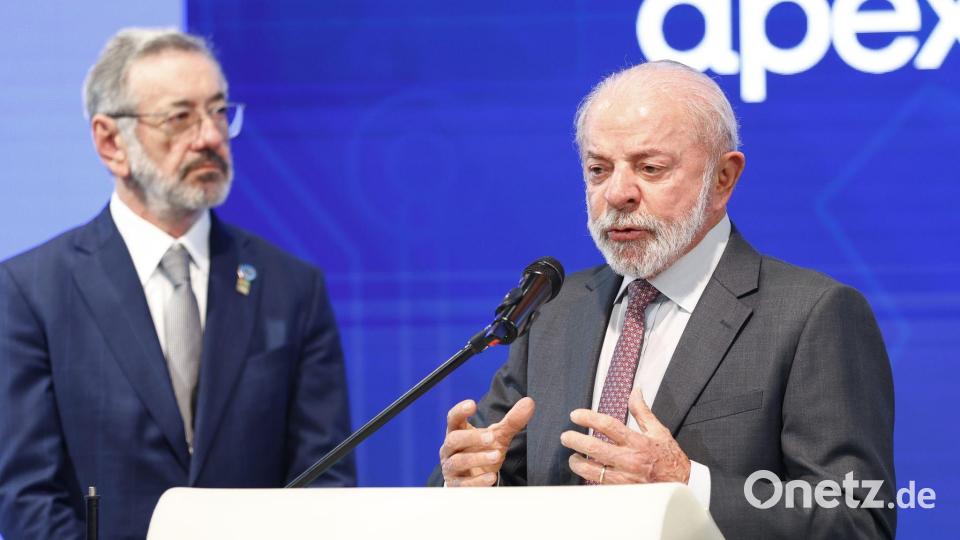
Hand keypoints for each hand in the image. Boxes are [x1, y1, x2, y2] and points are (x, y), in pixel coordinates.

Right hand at [439, 397, 534, 486]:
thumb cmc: (482, 451)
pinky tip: (491, 477)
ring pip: (458, 461)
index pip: (453, 418)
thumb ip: (511, 421)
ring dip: (478, 458)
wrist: (475, 478)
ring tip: (497, 455)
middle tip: (491, 437)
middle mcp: (450, 448)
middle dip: (472, 438)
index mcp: (457, 431)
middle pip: (454, 439)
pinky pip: (463, 484)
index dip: (460, 411)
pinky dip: (477, 481)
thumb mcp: (497, 436)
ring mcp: (451, 467)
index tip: (472, 404)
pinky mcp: (457, 485)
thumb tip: (529, 403)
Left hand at [560, 388, 689, 483]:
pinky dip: (589, 478)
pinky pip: (600, 484)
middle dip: (576, 441)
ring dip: (578, 463)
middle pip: (595, 448)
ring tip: (572, 457)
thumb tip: (635, 390)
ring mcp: (625, 477)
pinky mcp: (623, 491)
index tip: (575, 415)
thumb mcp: (659, 430)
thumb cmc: (669, 457)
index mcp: (637, 441)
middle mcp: (629, 459)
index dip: (588, 418)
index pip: (608, 426)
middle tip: (565, 436)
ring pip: (593, 470)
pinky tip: (585, 472)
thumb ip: (642, 411)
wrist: (683, 485)